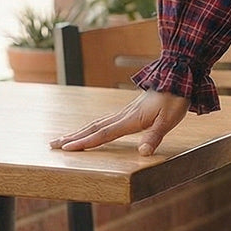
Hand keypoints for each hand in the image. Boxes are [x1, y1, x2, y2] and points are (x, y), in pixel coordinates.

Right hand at [50, 90, 189, 156]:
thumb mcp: (169, 120)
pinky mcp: (129, 111)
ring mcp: (125, 112)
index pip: (103, 133)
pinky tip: (90, 129)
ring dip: (79, 131)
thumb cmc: (175, 99)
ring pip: (97, 123)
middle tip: (52, 144)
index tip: (67, 149)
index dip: (86, 142)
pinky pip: (105, 120)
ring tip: (64, 138)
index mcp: (130, 119)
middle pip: (93, 128)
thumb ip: (155, 136)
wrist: (178, 77)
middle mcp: (124, 115)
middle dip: (73, 137)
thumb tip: (142, 153)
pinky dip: (92, 127)